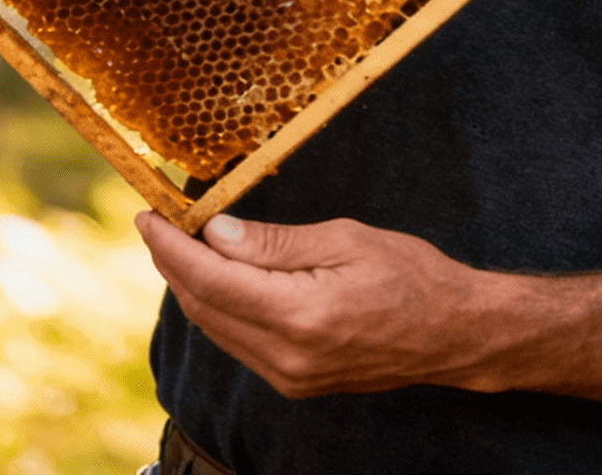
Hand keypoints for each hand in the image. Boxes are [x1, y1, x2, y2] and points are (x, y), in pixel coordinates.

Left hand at [137, 211, 514, 398]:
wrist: (453, 334)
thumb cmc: (411, 275)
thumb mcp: (345, 240)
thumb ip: (276, 243)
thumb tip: (216, 234)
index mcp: (300, 315)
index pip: (211, 280)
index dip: (171, 248)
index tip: (148, 217)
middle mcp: (286, 357)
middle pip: (205, 308)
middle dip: (173, 264)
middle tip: (159, 224)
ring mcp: (289, 377)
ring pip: (217, 328)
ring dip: (193, 286)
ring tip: (181, 244)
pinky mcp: (294, 383)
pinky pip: (240, 342)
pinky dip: (220, 307)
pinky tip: (219, 277)